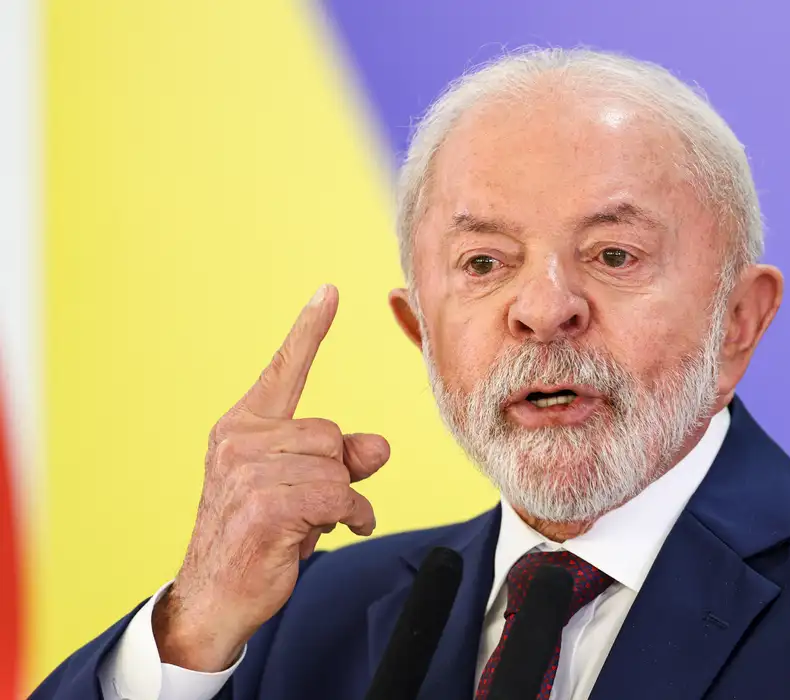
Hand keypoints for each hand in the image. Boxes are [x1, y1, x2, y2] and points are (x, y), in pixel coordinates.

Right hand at [152, 284, 389, 670]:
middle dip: (337, 472)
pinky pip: (338, 497)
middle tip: (312, 505)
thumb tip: (380, 446)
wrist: (216, 596)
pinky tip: (332, 533)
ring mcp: (246, 471)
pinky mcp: (263, 505)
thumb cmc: (260, 537)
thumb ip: (339, 460)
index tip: (330, 291)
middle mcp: (238, 440)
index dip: (309, 330)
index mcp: (243, 426)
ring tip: (314, 524)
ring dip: (342, 502)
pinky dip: (350, 518)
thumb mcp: (304, 489)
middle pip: (331, 433)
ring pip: (337, 468)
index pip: (284, 371)